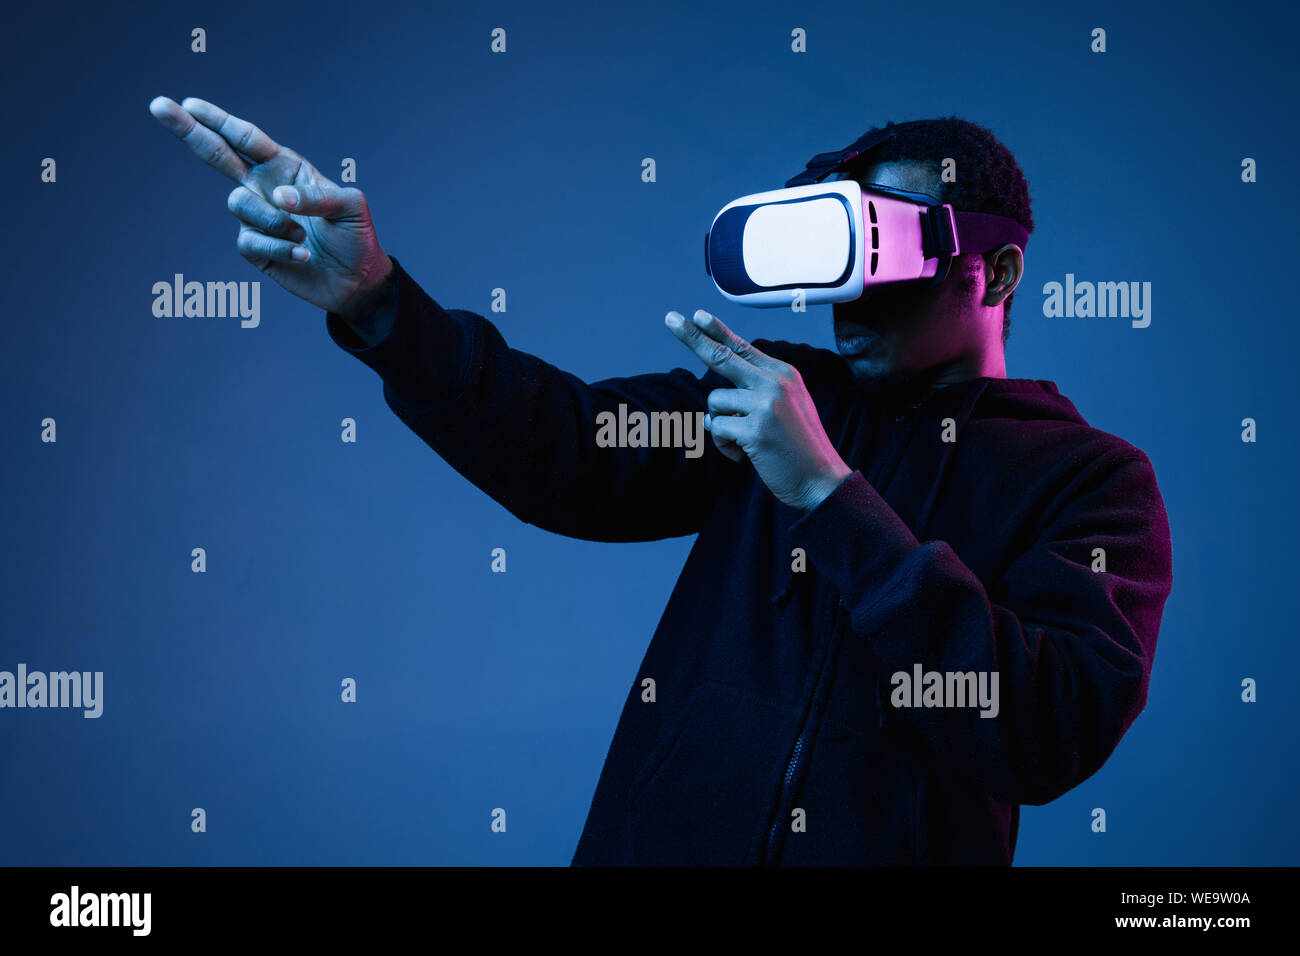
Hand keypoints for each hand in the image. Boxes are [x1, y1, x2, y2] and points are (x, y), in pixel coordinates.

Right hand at [148, 96, 392, 317]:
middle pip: (217, 154)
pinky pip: (250, 241)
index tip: (189, 104)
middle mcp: (265, 188)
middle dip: (188, 130)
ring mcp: (257, 218)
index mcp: (286, 168)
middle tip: (157, 105)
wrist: (357, 281)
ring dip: (273, 220)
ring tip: (304, 235)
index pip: (247, 139)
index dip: (219, 121)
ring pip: (238, 205)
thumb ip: (317, 197)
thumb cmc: (357, 237)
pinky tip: (302, 254)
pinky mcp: (256, 248)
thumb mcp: (351, 207)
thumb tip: (277, 198)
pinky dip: (279, 248)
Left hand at [666, 309, 852, 510]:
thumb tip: (718, 392)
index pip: (742, 347)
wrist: (821, 479)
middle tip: (669, 317)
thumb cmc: (798, 446)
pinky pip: (717, 429)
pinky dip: (724, 445)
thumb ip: (760, 388)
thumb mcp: (789, 405)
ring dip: (721, 425)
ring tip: (746, 441)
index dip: (716, 330)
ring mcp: (765, 404)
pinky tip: (746, 455)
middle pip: (721, 356)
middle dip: (692, 337)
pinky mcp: (754, 430)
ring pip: (714, 402)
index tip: (695, 315)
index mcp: (783, 374)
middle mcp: (774, 383)